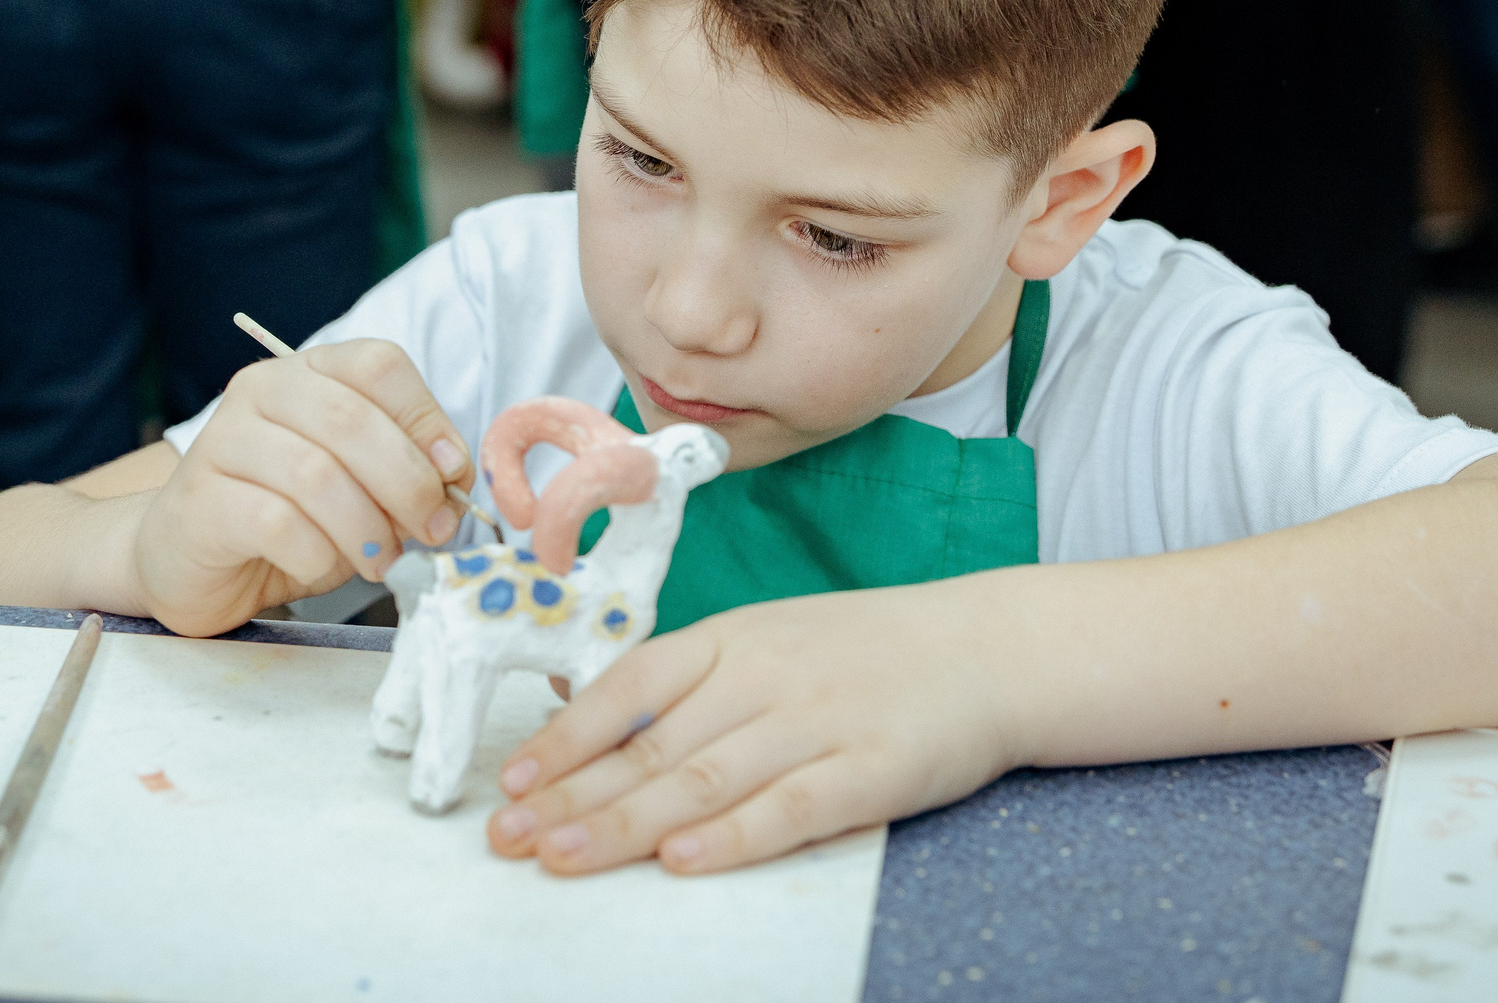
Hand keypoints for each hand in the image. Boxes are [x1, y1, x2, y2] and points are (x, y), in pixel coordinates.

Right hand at [127, 340, 472, 635]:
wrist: (188, 559)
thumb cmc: (287, 518)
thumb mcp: (361, 488)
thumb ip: (405, 473)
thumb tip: (453, 481)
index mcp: (308, 373)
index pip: (378, 364)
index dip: (427, 419)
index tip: (453, 475)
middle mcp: (261, 392)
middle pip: (350, 418)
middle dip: (407, 481)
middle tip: (431, 529)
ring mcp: (222, 442)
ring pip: (316, 474)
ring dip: (366, 527)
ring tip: (380, 561)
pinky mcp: (201, 502)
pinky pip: (276, 523)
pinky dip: (317, 553)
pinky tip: (321, 566)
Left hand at [484, 583, 1021, 874]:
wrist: (988, 648)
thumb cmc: (869, 650)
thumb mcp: (774, 637)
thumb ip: (698, 681)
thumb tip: (605, 731)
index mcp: (735, 636)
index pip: (630, 685)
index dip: (566, 736)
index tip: (511, 780)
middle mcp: (765, 675)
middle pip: (653, 745)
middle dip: (572, 795)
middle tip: (509, 837)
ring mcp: (817, 722)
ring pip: (704, 779)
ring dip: (626, 824)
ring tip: (565, 856)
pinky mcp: (869, 770)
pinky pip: (789, 809)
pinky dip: (732, 837)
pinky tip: (682, 862)